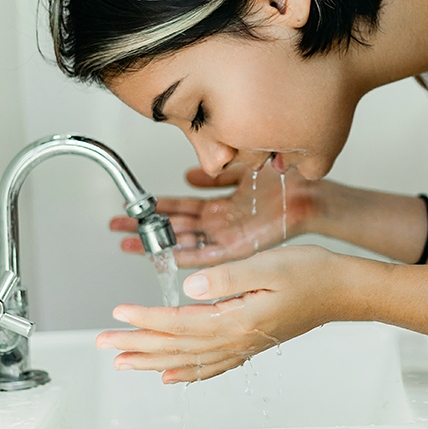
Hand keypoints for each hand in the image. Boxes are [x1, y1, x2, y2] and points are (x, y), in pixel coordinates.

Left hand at [96, 246, 375, 382]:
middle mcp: (237, 338)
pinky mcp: (251, 342)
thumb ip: (227, 278)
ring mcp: (244, 344)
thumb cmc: (311, 273)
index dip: (146, 318)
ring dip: (154, 360)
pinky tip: (173, 376)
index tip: (119, 312)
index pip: (180, 323)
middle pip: (177, 346)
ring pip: (189, 359)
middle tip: (105, 342)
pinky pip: (213, 366)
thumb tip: (189, 289)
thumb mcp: (268, 265)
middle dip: (138, 344)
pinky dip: (188, 373)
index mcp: (237, 318)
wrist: (342, 289)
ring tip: (126, 361)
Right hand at [110, 162, 322, 266]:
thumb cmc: (281, 182)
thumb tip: (189, 174)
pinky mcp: (240, 248)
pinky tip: (168, 257)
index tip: (133, 208)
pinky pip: (209, 256)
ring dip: (158, 244)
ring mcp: (227, 237)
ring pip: (185, 243)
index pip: (180, 208)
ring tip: (130, 243)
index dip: (155, 208)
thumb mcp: (240, 171)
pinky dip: (188, 257)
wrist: (309, 194)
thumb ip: (214, 175)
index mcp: (219, 206)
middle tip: (117, 228)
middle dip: (146, 228)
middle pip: (175, 227)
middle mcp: (219, 224)